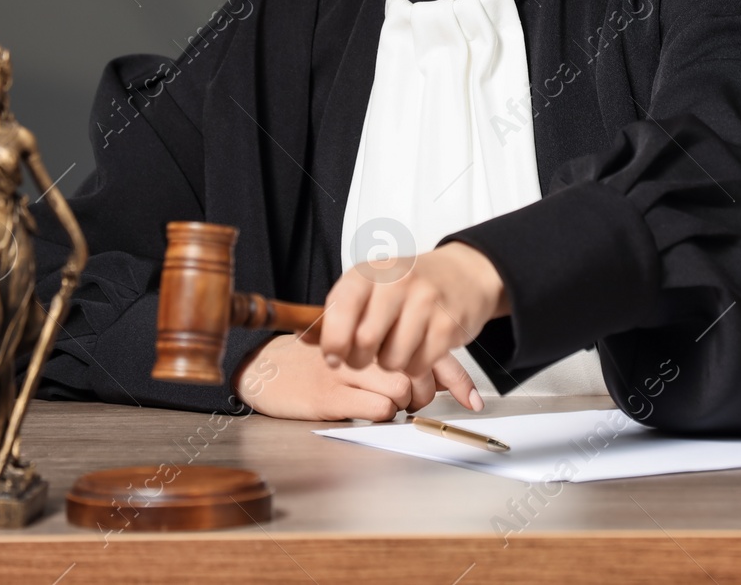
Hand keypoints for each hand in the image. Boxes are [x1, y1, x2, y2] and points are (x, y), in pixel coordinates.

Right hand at [232, 330, 482, 421]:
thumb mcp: (360, 352)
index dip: (456, 378)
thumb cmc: (319, 362)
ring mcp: (348, 369)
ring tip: (384, 405)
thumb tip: (446, 379)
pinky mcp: (330, 394)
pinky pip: (376, 408)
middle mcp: (363, 344)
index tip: (474, 401)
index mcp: (372, 326)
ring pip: (401, 389)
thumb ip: (400, 357)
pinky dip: (380, 414)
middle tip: (409, 402)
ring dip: (400, 406)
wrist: (267, 368)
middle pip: (417, 371)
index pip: (426, 346)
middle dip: (421, 394)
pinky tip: (365, 410)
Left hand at [320, 242, 509, 378]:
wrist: (464, 274)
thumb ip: (338, 312)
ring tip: (395, 347)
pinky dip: (414, 366)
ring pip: (392, 359)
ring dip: (390, 364)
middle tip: (366, 356)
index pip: (341, 309)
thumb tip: (304, 336)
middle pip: (365, 341)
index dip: (332, 342)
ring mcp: (426, 302)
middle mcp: (398, 282)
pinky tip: (417, 348)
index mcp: (371, 272)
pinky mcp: (448, 326)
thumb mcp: (371, 286)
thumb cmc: (409, 284)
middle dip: (360, 359)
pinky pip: (419, 366)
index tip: (333, 356)